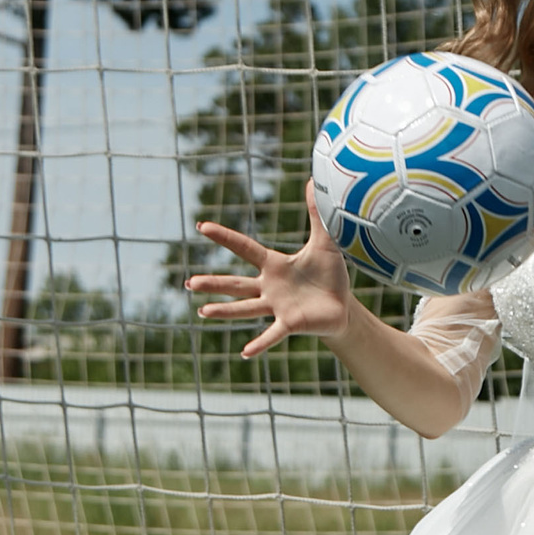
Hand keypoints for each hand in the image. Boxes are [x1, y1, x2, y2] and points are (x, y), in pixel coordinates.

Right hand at [185, 183, 357, 360]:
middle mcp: (269, 288)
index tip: (202, 226)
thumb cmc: (330, 276)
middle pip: (236, 284)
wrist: (343, 307)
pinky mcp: (290, 324)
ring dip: (224, 311)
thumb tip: (314, 182)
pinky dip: (259, 343)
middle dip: (213, 283)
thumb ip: (316, 215)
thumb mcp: (325, 242)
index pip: (244, 248)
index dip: (224, 237)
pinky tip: (244, 352)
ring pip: (245, 309)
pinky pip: (272, 335)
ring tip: (202, 312)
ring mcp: (277, 307)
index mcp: (273, 266)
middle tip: (189, 283)